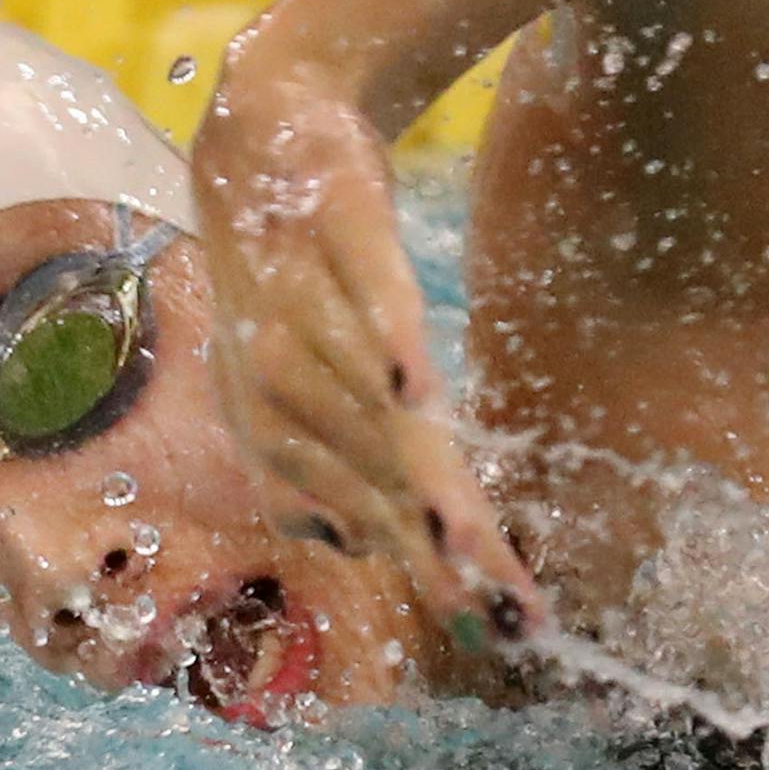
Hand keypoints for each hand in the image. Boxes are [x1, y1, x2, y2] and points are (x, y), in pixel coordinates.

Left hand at [192, 67, 546, 650]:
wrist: (261, 137)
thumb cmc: (293, 278)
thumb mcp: (305, 388)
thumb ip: (334, 469)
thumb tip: (366, 545)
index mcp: (279, 438)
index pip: (380, 521)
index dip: (442, 577)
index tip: (506, 631)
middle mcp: (282, 390)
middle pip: (387, 486)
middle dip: (445, 555)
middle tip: (506, 614)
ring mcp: (309, 312)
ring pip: (380, 414)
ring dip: (425, 481)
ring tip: (476, 546)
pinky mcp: (341, 235)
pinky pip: (371, 297)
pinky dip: (390, 342)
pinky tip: (418, 391)